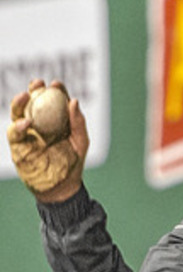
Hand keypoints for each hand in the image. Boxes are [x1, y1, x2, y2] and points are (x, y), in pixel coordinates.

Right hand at [7, 79, 89, 202]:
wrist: (64, 188)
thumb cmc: (73, 164)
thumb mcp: (80, 142)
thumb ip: (78, 122)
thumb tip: (74, 101)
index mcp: (54, 121)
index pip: (52, 101)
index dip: (53, 90)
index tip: (56, 83)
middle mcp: (38, 125)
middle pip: (31, 103)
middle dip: (32, 90)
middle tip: (37, 83)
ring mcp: (27, 136)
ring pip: (17, 114)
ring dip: (19, 103)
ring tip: (26, 96)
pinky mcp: (19, 148)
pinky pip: (14, 134)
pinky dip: (18, 126)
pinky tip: (27, 122)